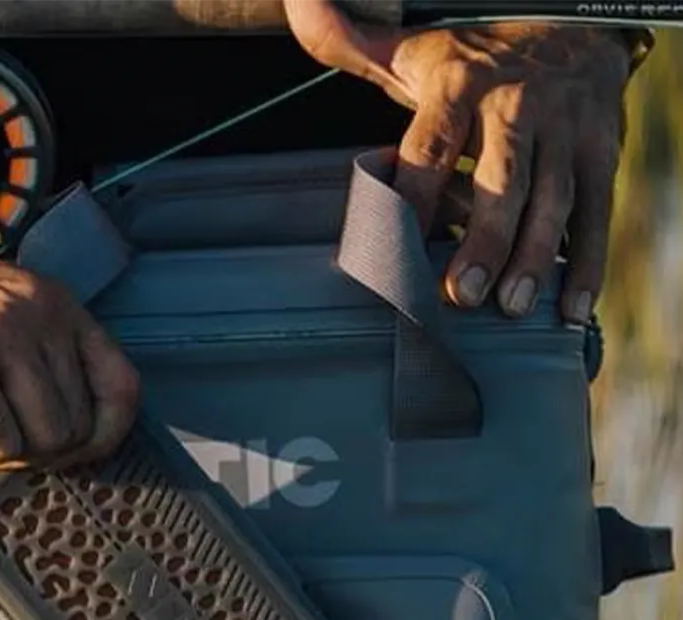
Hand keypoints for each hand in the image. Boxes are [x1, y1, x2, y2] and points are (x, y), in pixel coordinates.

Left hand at [285, 4, 632, 323]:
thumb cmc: (476, 57)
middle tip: (462, 295)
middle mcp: (517, 105)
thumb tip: (299, 8)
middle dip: (482, 240)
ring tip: (513, 306)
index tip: (394, 249)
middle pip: (499, 181)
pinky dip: (588, 261)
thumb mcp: (416, 50)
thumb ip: (356, 46)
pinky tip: (572, 307)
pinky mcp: (602, 148)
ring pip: (553, 198)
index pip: (430, 148)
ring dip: (534, 257)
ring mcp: (567, 127)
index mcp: (461, 86)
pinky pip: (597, 209)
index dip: (413, 198)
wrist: (572, 20)